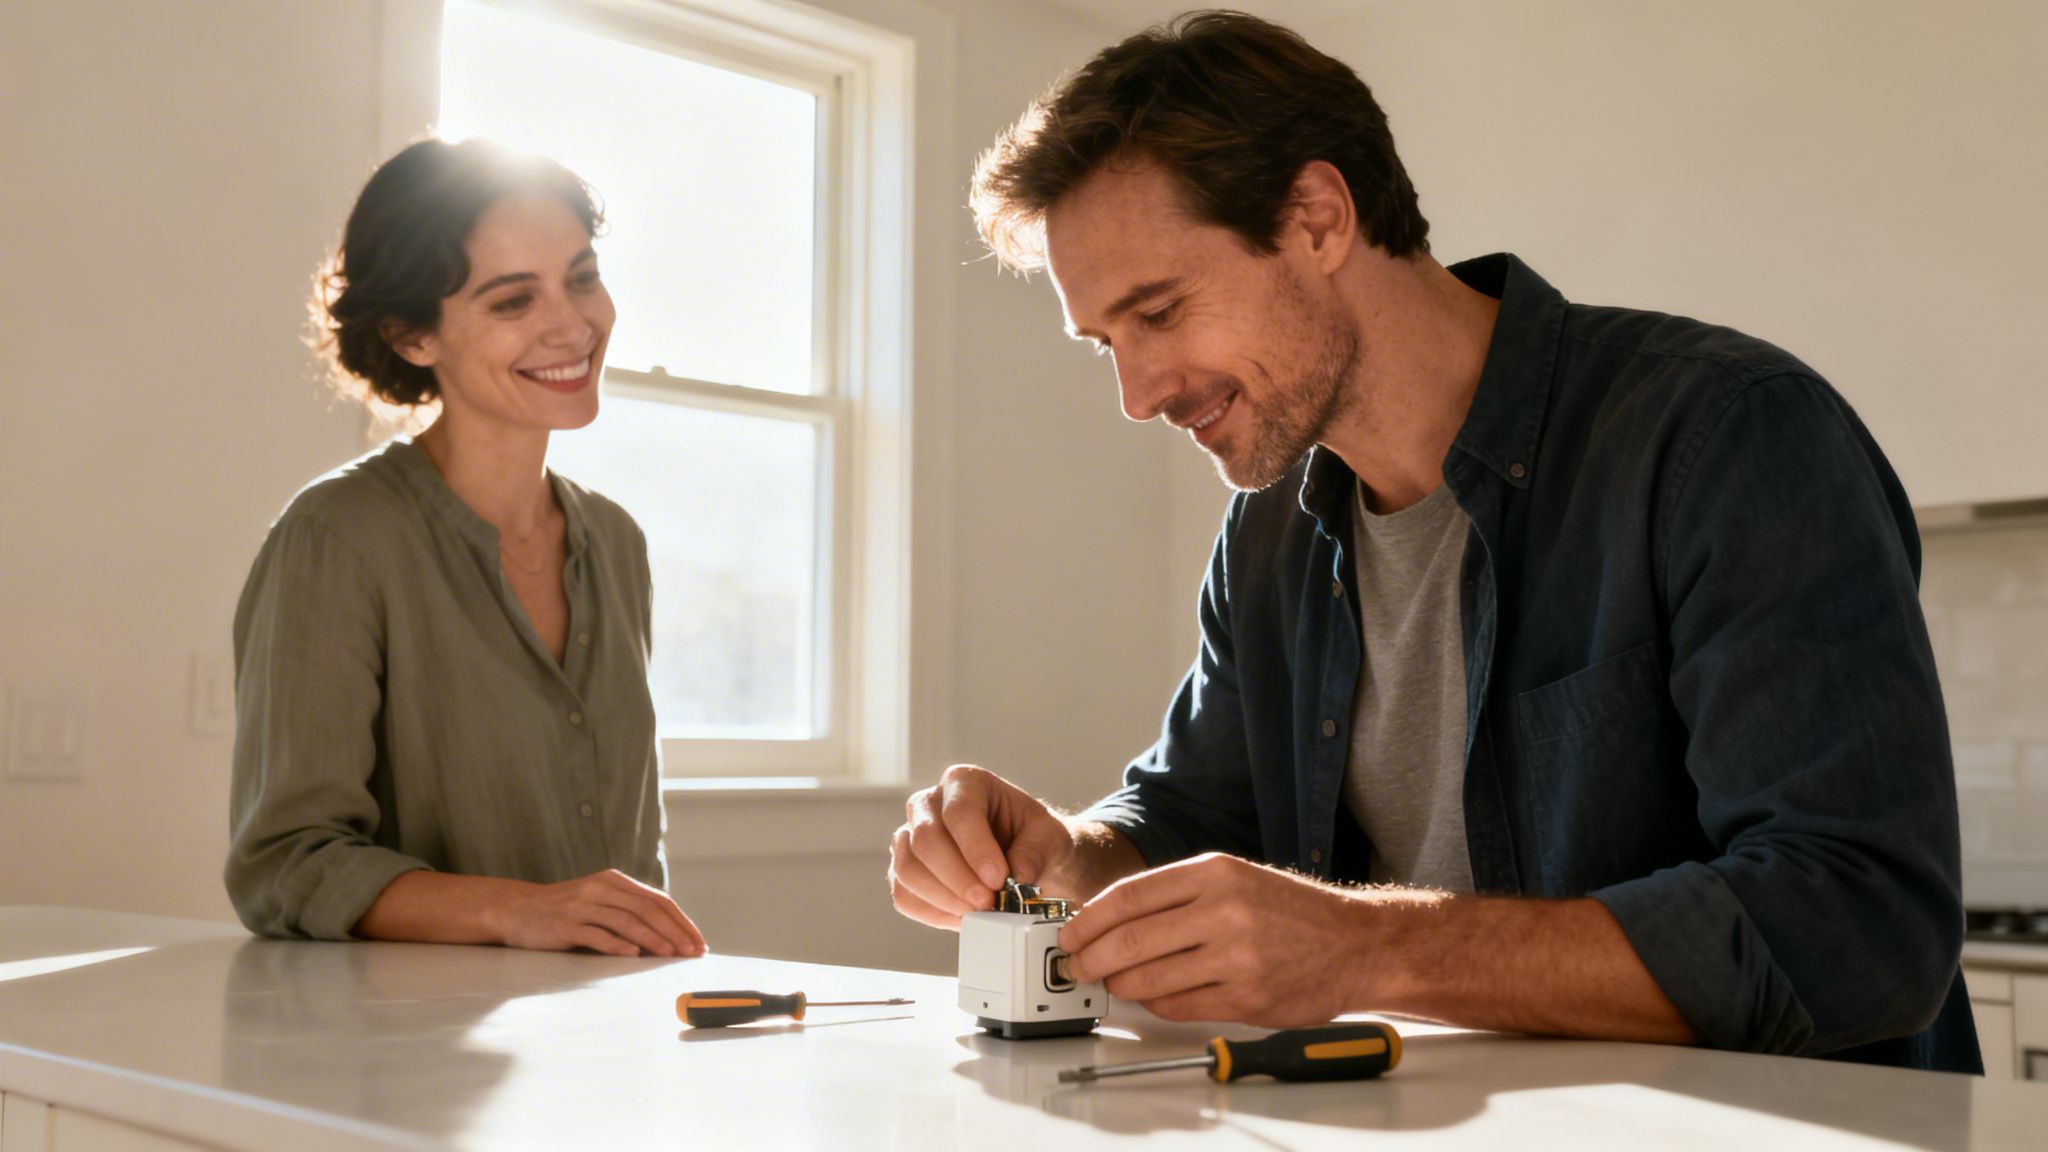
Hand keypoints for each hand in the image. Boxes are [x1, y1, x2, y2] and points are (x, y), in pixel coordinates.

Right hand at [494, 869, 706, 957]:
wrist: (516, 909)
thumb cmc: (564, 910)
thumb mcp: (599, 901)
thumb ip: (628, 911)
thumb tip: (668, 935)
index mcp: (614, 881)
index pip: (657, 901)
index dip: (681, 921)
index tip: (697, 942)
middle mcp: (601, 889)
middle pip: (647, 909)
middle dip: (674, 932)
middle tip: (691, 952)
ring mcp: (582, 906)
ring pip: (626, 921)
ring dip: (652, 938)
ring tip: (671, 954)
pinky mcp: (565, 925)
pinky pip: (596, 934)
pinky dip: (616, 944)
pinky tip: (633, 954)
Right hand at [889, 764, 1075, 928]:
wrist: (1026, 860)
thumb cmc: (1033, 839)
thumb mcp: (1048, 838)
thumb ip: (1034, 853)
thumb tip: (1018, 877)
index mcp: (965, 782)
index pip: (958, 812)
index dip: (976, 849)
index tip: (999, 879)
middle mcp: (929, 803)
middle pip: (925, 839)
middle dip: (958, 878)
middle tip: (989, 902)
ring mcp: (910, 837)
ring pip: (908, 868)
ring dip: (944, 898)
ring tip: (979, 912)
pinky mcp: (905, 870)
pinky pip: (904, 895)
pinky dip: (933, 912)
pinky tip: (962, 917)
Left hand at [1057, 853, 1370, 1027]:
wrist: (1357, 943)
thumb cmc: (1292, 912)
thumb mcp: (1235, 879)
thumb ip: (1178, 896)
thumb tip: (1113, 919)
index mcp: (1214, 873)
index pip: (1129, 896)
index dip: (1089, 919)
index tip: (1070, 933)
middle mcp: (1223, 911)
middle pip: (1130, 939)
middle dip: (1092, 957)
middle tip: (1078, 966)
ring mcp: (1235, 956)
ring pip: (1149, 978)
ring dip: (1120, 985)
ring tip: (1113, 984)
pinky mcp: (1246, 997)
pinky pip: (1179, 1005)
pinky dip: (1156, 1004)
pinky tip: (1154, 996)